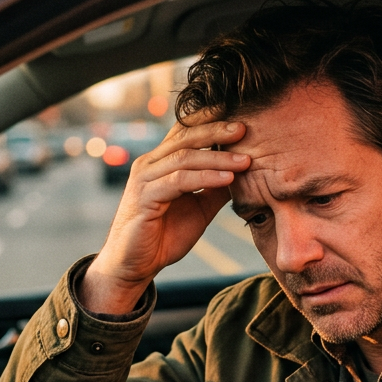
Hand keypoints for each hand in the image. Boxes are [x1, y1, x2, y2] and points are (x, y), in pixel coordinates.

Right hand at [81, 110, 249, 313]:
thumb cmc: (164, 235)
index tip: (240, 115)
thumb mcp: (199, 208)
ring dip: (218, 157)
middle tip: (246, 128)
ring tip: (245, 160)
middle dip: (217, 130)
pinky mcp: (145, 198)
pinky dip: (205, 178)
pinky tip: (227, 179)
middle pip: (185, 137)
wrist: (135, 266)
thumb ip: (216, 188)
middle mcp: (150, 164)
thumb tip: (244, 171)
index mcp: (161, 162)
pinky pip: (178, 181)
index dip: (210, 119)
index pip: (185, 130)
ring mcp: (145, 179)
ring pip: (184, 157)